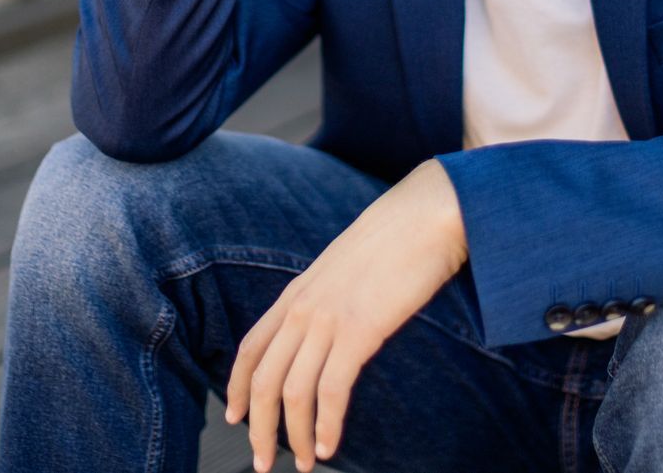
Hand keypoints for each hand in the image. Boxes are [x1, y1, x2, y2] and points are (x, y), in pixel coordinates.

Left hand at [225, 160, 467, 471]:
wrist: (427, 214)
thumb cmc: (397, 238)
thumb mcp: (346, 266)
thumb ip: (329, 295)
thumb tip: (332, 324)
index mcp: (297, 292)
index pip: (251, 348)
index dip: (237, 387)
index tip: (235, 418)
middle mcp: (303, 308)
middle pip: (263, 380)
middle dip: (259, 428)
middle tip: (262, 462)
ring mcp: (328, 318)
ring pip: (292, 392)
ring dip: (292, 436)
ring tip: (301, 465)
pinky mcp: (359, 330)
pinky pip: (330, 391)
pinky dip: (326, 425)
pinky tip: (328, 446)